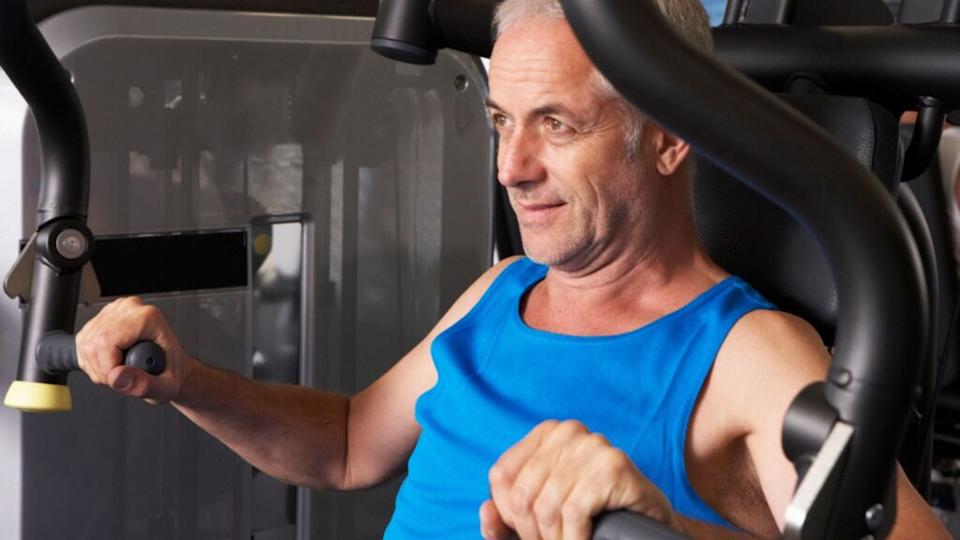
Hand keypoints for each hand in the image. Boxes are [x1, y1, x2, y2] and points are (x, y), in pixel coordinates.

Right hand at [75, 296, 195, 403]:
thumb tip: (116, 377)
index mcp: (147, 317)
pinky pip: (82, 343)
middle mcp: (129, 308)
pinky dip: (91, 361)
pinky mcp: (102, 318)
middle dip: (101, 370)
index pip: (106, 342)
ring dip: (95, 368)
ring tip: (119, 373)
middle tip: (120, 380)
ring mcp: (114, 311)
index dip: (107, 368)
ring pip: (85, 344)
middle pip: (93, 343)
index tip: (119, 380)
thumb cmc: (171, 372)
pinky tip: (111, 364)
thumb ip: (144, 385)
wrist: (170, 366)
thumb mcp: (166, 387)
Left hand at [481, 420, 684, 539]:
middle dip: (532, 532)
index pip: (502, 475)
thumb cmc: (593, 518)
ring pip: (546, 506)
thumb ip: (507, 518)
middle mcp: (568, 431)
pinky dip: (574, 538)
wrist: (650, 525)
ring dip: (555, 538)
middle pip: (522, 493)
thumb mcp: (544, 515)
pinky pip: (573, 512)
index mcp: (546, 433)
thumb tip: (485, 511)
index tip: (530, 533)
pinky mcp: (613, 466)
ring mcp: (592, 445)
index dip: (509, 514)